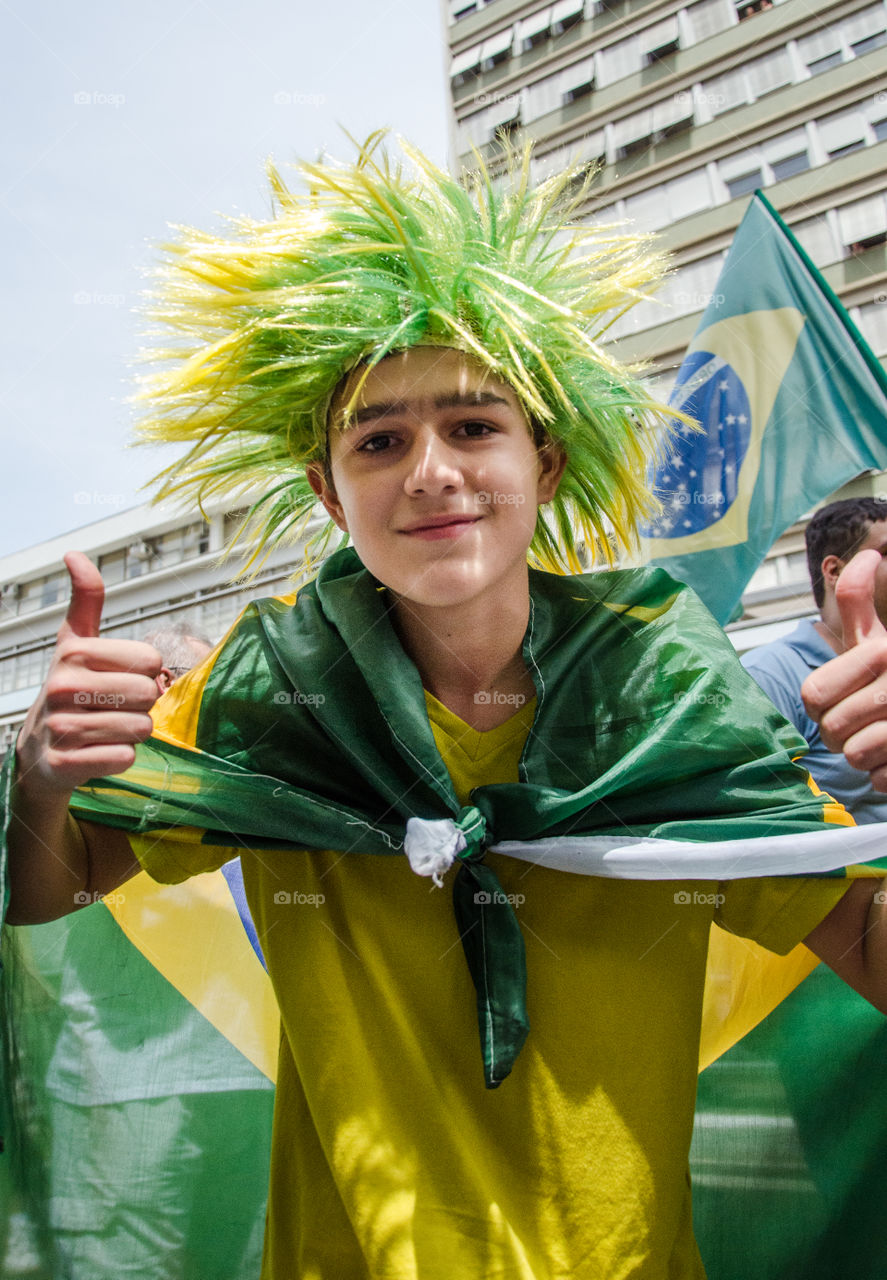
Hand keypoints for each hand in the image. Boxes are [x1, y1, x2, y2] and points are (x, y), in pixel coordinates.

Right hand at [14, 552, 161, 796]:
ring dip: (133, 732)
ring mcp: (61, 727)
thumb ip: (85, 601)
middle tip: (116, 707)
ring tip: (107, 728)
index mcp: (73, 652)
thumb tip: (74, 554)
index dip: (146, 671)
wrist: (39, 751)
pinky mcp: (65, 764)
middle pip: (149, 694)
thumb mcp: (75, 642)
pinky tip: (99, 751)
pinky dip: (120, 757)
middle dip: (142, 705)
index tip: (120, 676)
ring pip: (141, 728)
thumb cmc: (70, 690)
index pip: (150, 658)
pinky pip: (124, 757)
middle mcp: (62, 686)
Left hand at [802, 548, 886, 789]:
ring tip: (879, 736)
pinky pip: (880, 780)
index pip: (813, 695)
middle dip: (839, 731)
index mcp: (882, 652)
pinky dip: (884, 775)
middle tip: (860, 720)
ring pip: (855, 756)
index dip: (818, 703)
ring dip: (861, 755)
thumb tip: (866, 554)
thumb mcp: (874, 638)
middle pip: (831, 729)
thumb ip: (859, 601)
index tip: (836, 697)